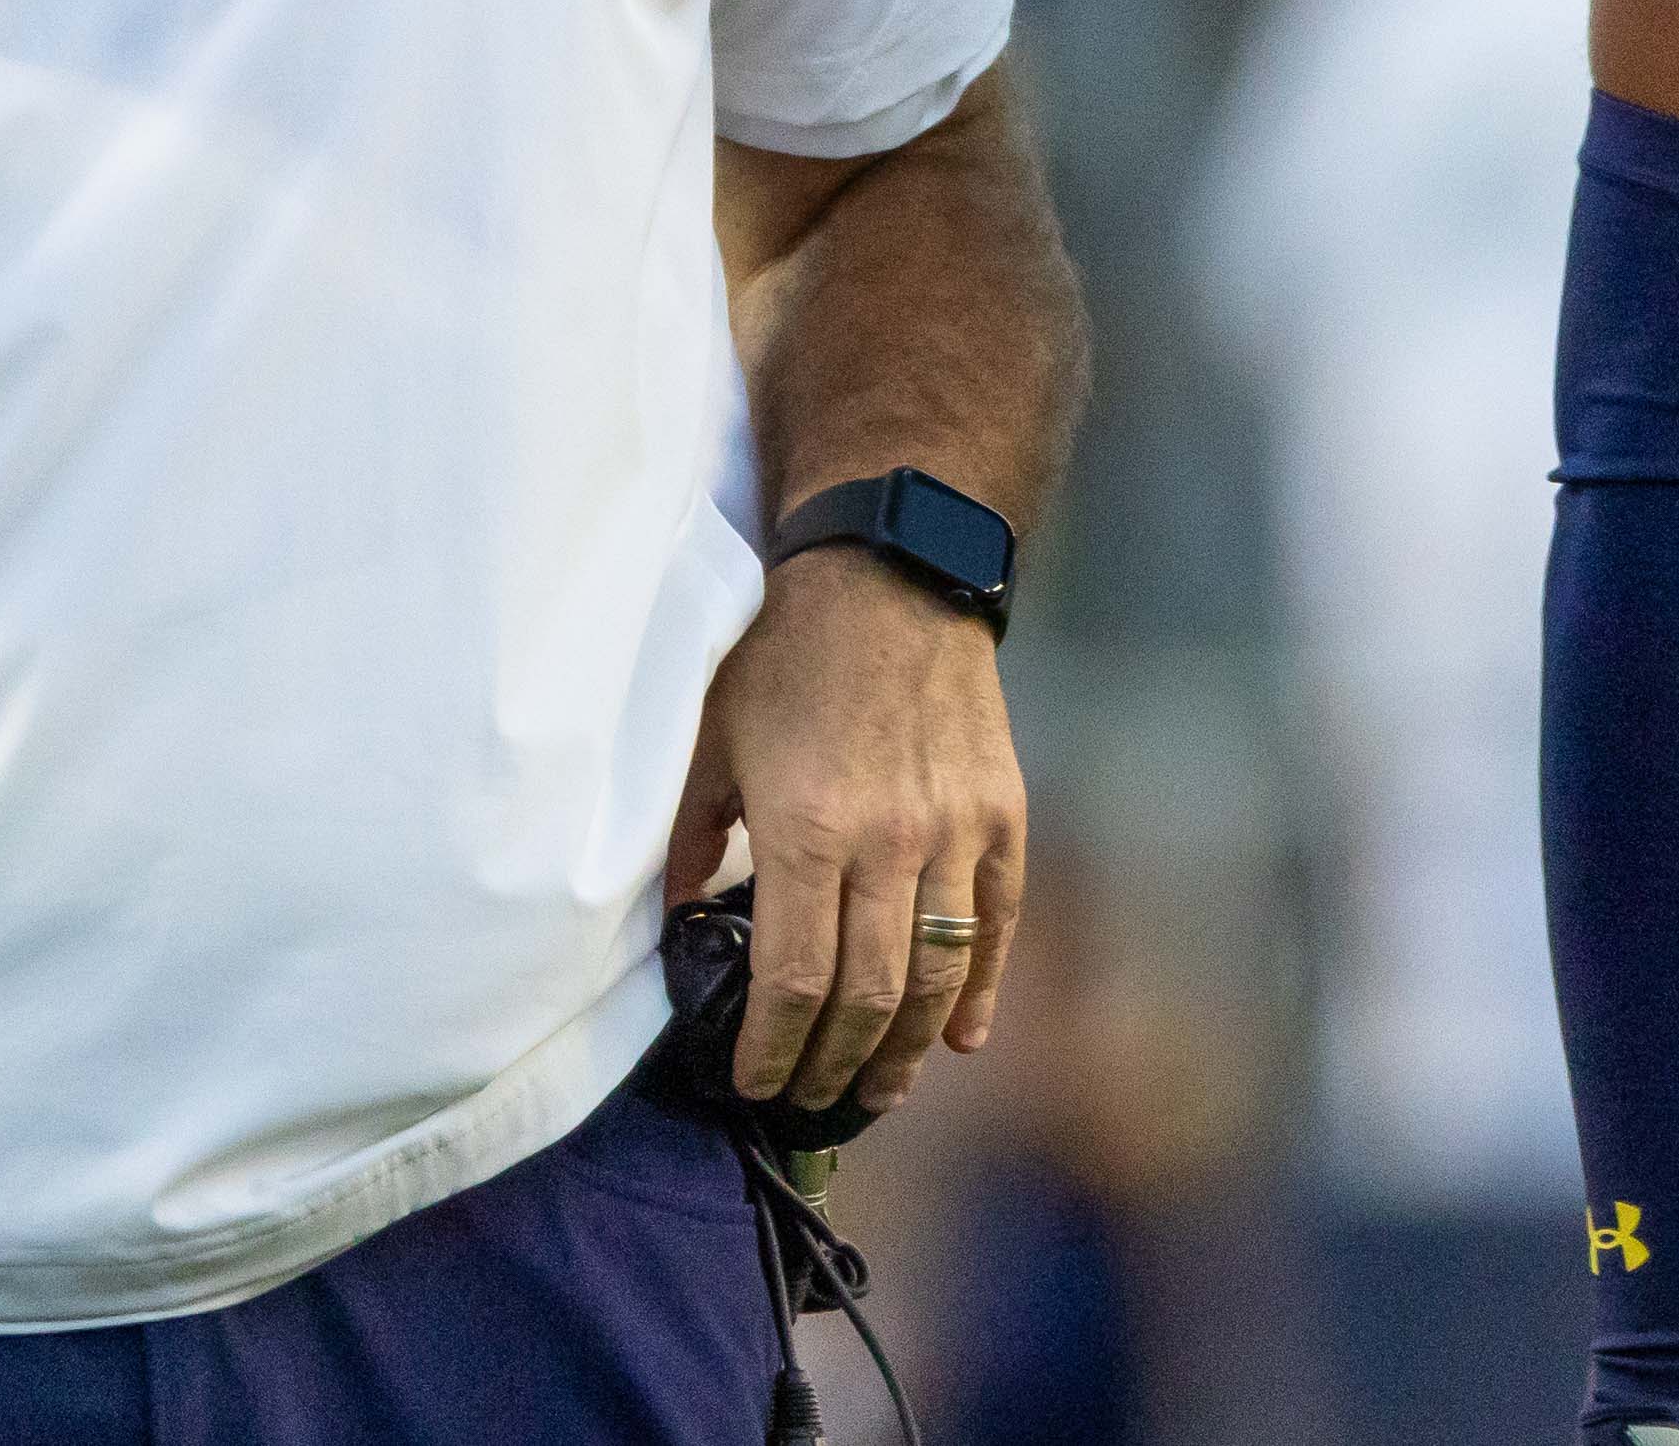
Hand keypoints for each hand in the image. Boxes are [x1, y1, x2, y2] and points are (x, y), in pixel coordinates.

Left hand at [665, 544, 1027, 1116]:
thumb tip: (677, 922)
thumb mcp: (712, 739)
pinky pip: (994, 924)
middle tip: (810, 1101)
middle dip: (835, 1066)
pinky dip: (980, 990)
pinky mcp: (1001, 816)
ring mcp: (955, 832)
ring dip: (905, 1048)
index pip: (795, 980)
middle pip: (869, 996)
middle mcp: (889, 843)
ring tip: (878, 1089)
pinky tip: (959, 1038)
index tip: (753, 1080)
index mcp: (807, 828)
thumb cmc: (784, 656)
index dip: (773, 1047)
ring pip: (936, 975)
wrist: (888, 577)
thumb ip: (690, 838)